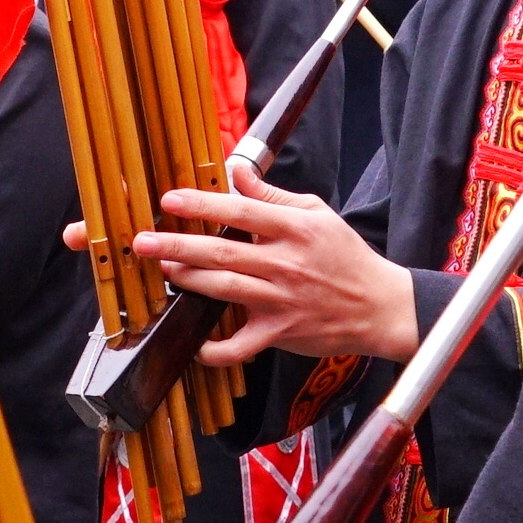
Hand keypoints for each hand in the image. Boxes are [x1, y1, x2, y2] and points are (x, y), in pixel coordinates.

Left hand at [132, 167, 419, 364]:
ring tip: (164, 270)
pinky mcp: (281, 332)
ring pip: (226, 289)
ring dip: (190, 280)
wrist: (379, 306)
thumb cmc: (346, 256)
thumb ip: (273, 195)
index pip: (241, 211)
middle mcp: (285, 263)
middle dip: (178, 245)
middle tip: (143, 240)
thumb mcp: (316, 214)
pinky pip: (242, 346)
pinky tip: (195, 344)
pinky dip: (217, 350)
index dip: (203, 205)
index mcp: (294, 229)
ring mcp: (281, 300)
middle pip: (224, 251)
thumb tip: (237, 172)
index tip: (170, 200)